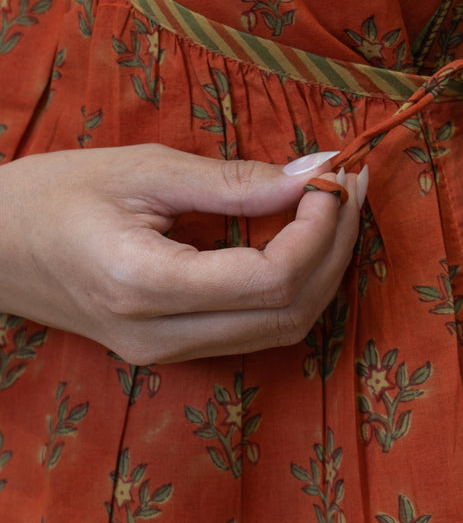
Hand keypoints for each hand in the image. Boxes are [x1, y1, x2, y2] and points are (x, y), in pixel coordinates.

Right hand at [0, 144, 366, 363]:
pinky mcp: (167, 348)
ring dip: (321, 269)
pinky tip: (299, 238)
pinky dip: (291, 286)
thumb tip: (313, 174)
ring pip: (279, 330)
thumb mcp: (145, 170)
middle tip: (350, 185)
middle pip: (289, 313)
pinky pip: (253, 329)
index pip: (272, 278)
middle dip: (336, 248)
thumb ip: (234, 181)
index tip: (333, 178)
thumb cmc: (53, 193)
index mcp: (146, 285)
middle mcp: (160, 336)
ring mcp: (164, 352)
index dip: (319, 228)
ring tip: (334, 207)